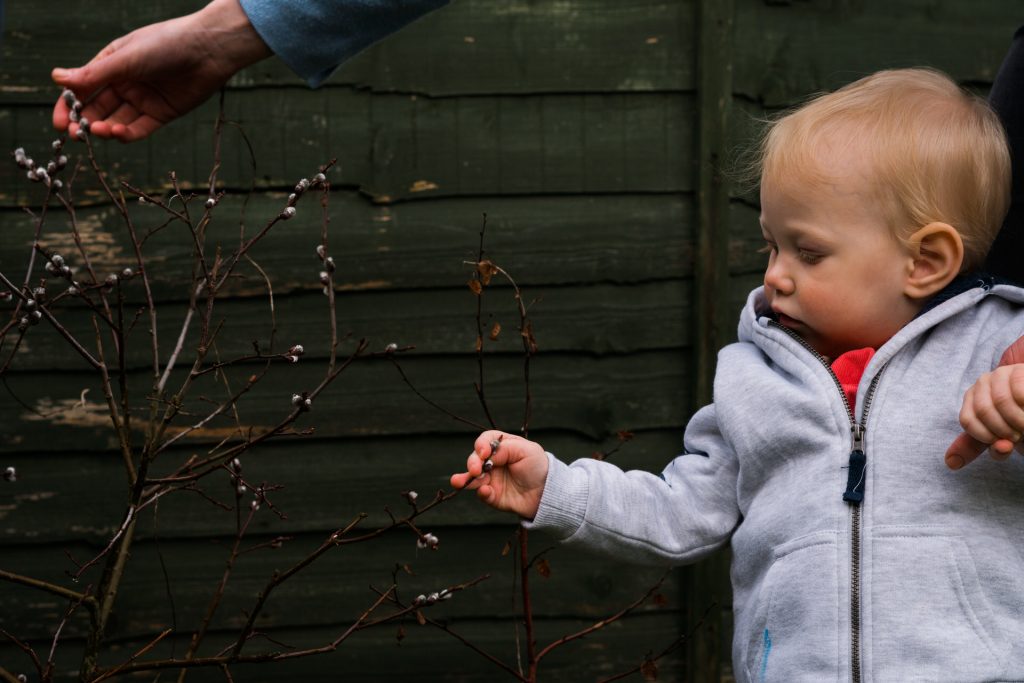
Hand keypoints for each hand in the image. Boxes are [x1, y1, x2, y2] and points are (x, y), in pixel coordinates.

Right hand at [51, 0, 270, 141]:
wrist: (208, 50)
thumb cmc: (166, 44)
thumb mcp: (126, 58)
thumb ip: (94, 73)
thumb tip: (56, 78)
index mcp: (111, 65)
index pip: (83, 89)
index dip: (69, 106)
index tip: (59, 123)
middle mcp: (125, 83)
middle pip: (98, 108)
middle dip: (84, 122)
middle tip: (73, 136)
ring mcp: (143, 100)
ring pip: (117, 120)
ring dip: (104, 129)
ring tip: (97, 132)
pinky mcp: (162, 113)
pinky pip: (140, 128)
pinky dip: (127, 134)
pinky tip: (117, 133)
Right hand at [450, 430, 548, 518]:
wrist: (548, 492)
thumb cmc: (539, 466)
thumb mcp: (526, 450)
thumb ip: (505, 449)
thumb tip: (485, 455)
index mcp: (502, 447)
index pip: (485, 441)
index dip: (480, 445)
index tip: (483, 452)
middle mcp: (494, 462)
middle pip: (475, 459)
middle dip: (472, 463)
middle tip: (476, 470)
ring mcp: (492, 479)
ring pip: (472, 478)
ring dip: (464, 479)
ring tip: (458, 482)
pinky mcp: (493, 496)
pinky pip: (482, 494)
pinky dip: (481, 493)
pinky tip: (485, 491)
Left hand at [945, 335, 1023, 468]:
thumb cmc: (1015, 418)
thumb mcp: (995, 434)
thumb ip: (974, 446)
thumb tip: (951, 463)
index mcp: (971, 398)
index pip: (967, 420)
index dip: (986, 436)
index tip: (1002, 442)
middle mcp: (982, 383)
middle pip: (983, 410)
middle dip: (1004, 430)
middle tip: (1017, 436)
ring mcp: (1001, 374)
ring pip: (1002, 401)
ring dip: (1019, 421)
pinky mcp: (1019, 370)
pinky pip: (1019, 392)